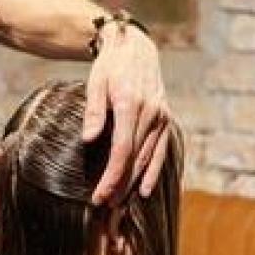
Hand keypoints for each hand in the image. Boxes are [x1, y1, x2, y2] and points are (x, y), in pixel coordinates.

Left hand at [82, 24, 170, 203]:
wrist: (135, 47)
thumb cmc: (110, 66)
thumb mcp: (96, 83)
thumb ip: (94, 112)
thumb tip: (88, 140)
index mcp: (132, 104)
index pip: (123, 150)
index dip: (112, 176)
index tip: (99, 195)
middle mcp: (151, 113)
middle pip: (136, 159)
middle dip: (120, 186)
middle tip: (104, 207)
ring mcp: (161, 116)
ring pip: (149, 158)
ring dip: (134, 183)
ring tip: (119, 203)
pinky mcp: (165, 118)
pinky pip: (161, 150)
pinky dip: (154, 171)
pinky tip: (144, 189)